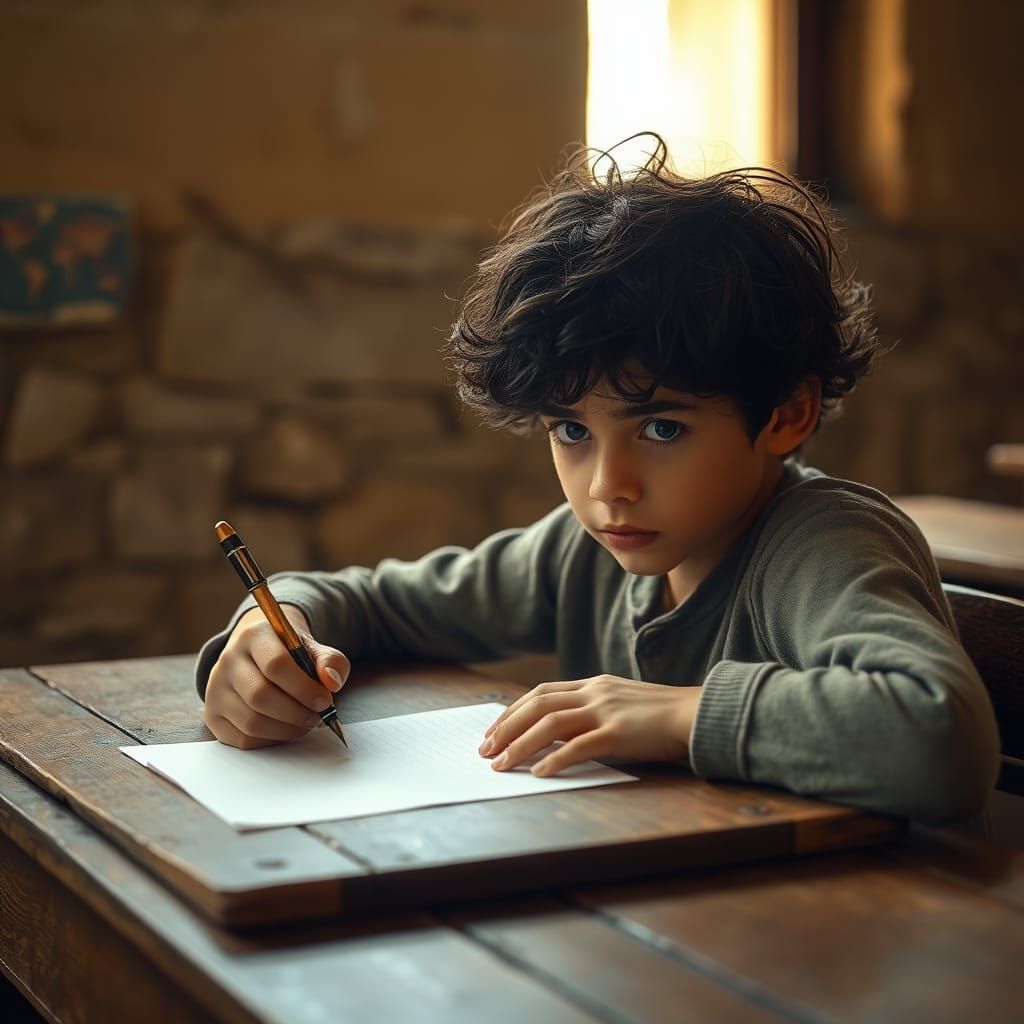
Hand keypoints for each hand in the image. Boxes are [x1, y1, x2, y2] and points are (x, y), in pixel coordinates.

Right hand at [204, 605, 350, 748]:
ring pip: (251, 722)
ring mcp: (216, 689)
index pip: (275, 665)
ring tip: (305, 723)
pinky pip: (242, 739)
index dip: (304, 688)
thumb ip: (330, 661)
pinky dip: (270, 740)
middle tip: (318, 716)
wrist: (257, 652)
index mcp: (254, 636)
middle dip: (296, 713)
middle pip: (260, 696)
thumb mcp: (312, 648)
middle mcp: (228, 661)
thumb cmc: (289, 653)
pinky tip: (286, 729)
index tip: (325, 700)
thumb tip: (331, 683)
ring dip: (286, 730)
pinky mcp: (213, 714)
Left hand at [478, 674, 701, 775]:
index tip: (494, 729)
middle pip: (537, 705)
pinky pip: (577, 747)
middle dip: (505, 727)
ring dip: (519, 745)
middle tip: (485, 749)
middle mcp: (595, 692)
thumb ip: (594, 712)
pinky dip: (553, 760)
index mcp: (595, 684)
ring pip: (549, 724)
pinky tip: (538, 774)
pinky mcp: (618, 733)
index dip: (514, 711)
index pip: (542, 692)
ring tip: (501, 764)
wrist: (698, 714)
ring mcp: (606, 711)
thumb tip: (561, 734)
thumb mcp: (623, 704)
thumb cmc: (663, 717)